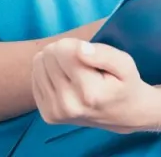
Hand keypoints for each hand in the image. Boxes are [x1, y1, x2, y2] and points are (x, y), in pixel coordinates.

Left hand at [32, 38, 155, 132]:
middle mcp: (68, 105)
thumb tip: (79, 49)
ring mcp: (55, 112)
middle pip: (48, 56)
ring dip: (55, 61)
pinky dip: (49, 74)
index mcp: (89, 92)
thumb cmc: (125, 84)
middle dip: (65, 51)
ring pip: (38, 65)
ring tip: (74, 71)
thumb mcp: (125, 64)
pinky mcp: (47, 115)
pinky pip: (35, 78)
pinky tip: (66, 80)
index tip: (89, 52)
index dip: (76, 44)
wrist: (124, 115)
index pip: (63, 50)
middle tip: (83, 62)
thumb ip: (104, 54)